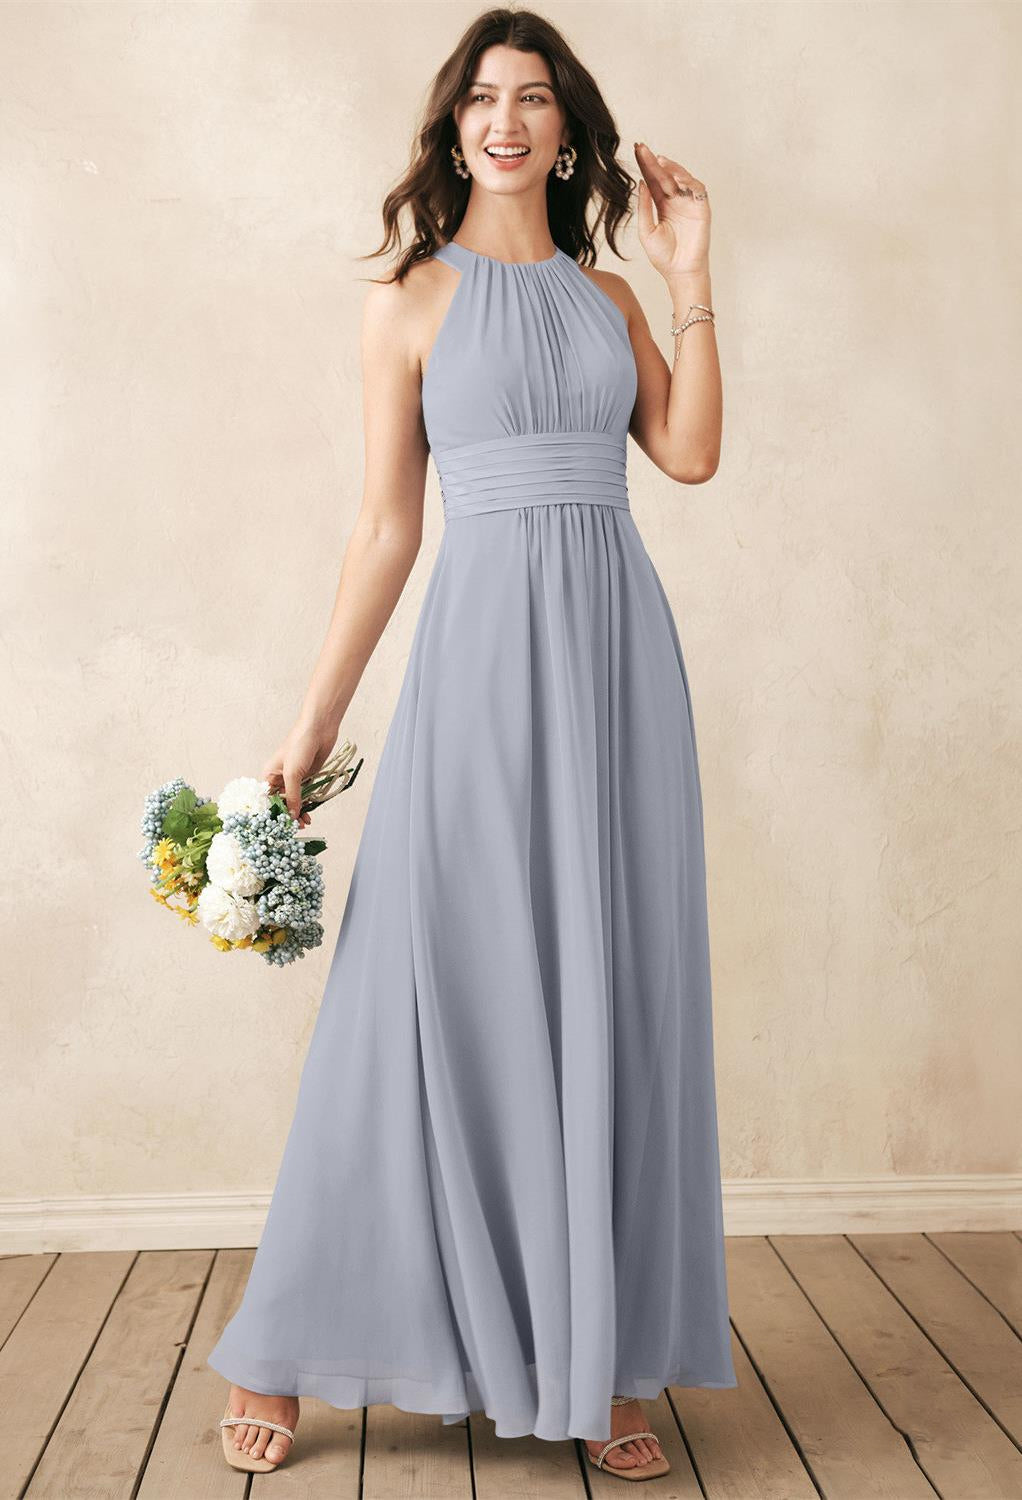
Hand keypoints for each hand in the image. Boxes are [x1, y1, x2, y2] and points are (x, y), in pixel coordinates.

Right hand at [262, 719, 337, 826]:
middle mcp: (279, 778)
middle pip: (281, 802)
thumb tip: (292, 815)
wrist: (320, 729)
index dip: (273, 813)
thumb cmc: (299, 745)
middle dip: (287, 815)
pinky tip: (309, 814)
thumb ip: (292, 796)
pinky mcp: (307, 778)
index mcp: (269, 775)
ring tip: (304, 823)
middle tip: (294, 828)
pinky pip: (305, 796)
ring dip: (298, 812)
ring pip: (294, 801)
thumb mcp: (293, 773)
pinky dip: (306, 805)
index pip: (267, 800)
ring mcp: (294, 779)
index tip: (279, 826)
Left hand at [633, 142, 710, 279]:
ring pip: (681, 178)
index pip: (653, 181)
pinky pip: (696, 188)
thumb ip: (644, 207)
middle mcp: (676, 200)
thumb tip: (642, 184)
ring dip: (670, 168)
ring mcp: (689, 203)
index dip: (645, 166)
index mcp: (662, 204)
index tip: (636, 152)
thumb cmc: (664, 256)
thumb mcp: (647, 230)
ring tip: (658, 161)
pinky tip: (676, 176)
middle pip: (664, 176)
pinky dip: (687, 180)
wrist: (680, 272)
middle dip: (653, 162)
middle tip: (642, 148)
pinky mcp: (701, 208)